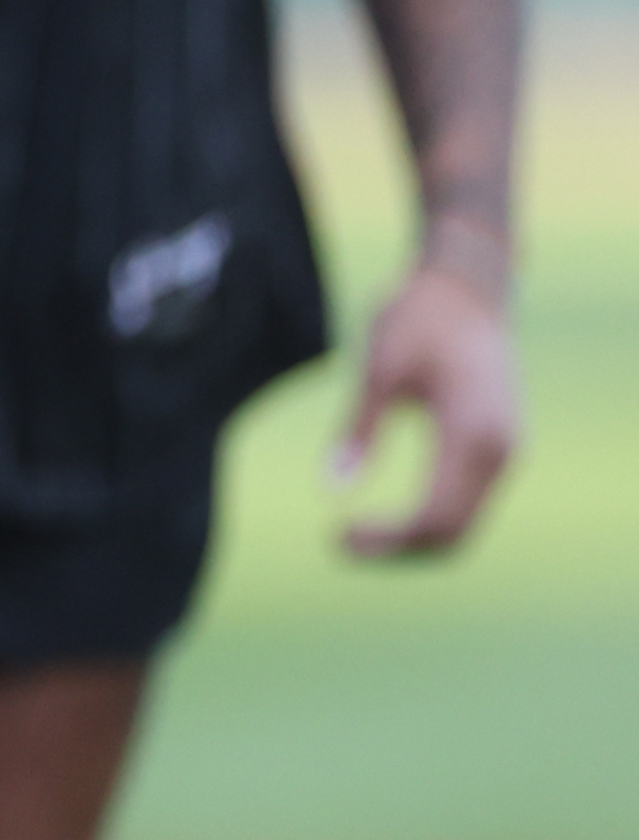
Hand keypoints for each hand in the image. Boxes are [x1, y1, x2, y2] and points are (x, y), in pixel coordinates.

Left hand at [332, 248, 516, 559]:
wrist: (467, 290)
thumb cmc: (418, 318)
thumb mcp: (379, 365)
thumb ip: (359, 427)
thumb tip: (332, 485)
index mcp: (472, 431)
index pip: (433, 514)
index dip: (385, 539)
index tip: (335, 535)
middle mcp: (501, 450)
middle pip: (452, 533)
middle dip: (396, 550)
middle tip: (337, 545)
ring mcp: (506, 452)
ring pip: (465, 526)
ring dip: (412, 543)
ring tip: (355, 537)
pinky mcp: (500, 450)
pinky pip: (470, 506)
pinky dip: (430, 523)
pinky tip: (386, 520)